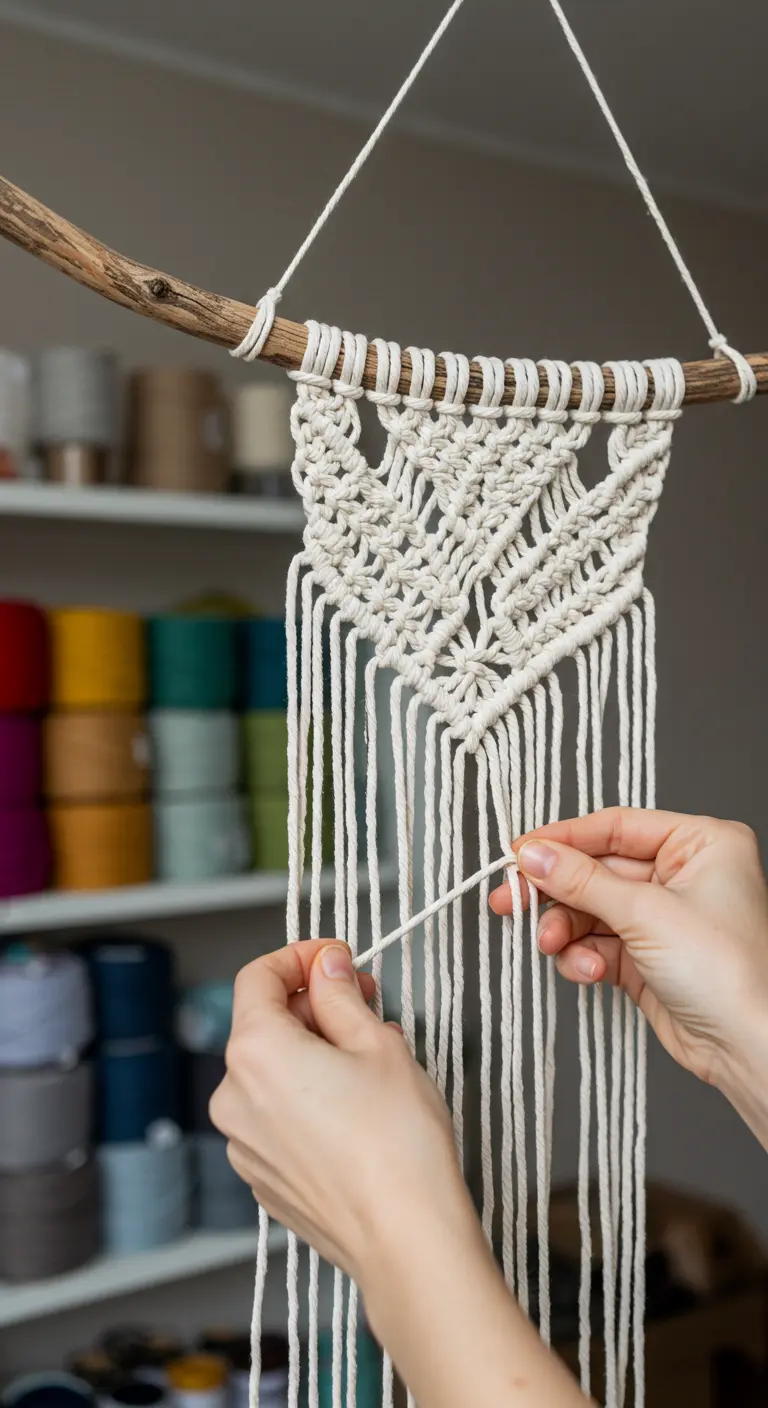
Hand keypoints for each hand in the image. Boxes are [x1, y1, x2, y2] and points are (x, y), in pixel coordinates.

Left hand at [210, 938, 469, 1285]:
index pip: (256, 978)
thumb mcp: (378, 1044)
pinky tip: (358, 1106)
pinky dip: (308, 1098)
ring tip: (373, 1059)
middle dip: (313, 1007)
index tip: (334, 958)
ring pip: (272, 1074)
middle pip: (263, 1026)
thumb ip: (341, 996)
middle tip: (368, 1003)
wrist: (406, 1240)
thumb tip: (326, 968)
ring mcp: (243, 1144)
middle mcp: (233, 1097)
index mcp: (255, 1053)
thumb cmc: (398, 1142)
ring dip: (314, 1054)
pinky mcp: (262, 1179)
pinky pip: (277, 1117)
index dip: (297, 957)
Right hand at [490, 808, 767, 1141]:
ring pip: (591, 910)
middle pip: (597, 870)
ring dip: (566, 929)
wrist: (750, 1048)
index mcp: (701, 843)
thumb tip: (533, 855)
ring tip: (552, 945)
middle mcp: (684, 875)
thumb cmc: (728, 971)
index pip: (616, 827)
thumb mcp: (645, 913)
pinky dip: (584, 956)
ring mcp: (665, 918)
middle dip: (556, 892)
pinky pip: (599, 944)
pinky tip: (589, 971)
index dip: (564, 839)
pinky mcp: (648, 958)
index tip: (519, 853)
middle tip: (511, 900)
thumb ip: (582, 880)